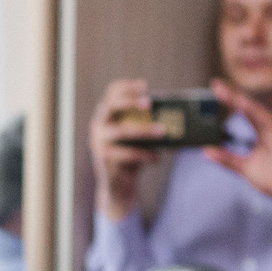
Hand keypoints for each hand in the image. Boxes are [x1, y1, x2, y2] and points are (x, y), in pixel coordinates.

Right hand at [89, 78, 158, 221]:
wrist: (119, 185)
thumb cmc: (132, 155)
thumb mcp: (138, 137)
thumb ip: (146, 124)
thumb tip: (172, 116)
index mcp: (107, 114)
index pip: (112, 92)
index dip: (127, 87)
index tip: (144, 85)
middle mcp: (99, 124)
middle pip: (111, 105)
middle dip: (130, 102)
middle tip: (149, 103)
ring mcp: (99, 141)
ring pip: (122, 131)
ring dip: (144, 130)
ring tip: (163, 131)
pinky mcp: (104, 158)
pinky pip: (127, 153)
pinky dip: (145, 155)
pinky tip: (157, 158)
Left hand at [205, 80, 271, 206]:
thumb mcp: (245, 167)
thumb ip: (227, 158)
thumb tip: (206, 151)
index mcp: (263, 131)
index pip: (244, 112)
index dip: (230, 100)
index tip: (215, 89)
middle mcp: (270, 127)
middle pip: (248, 108)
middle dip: (232, 95)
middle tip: (215, 84)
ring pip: (256, 111)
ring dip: (240, 100)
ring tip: (224, 92)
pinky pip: (265, 120)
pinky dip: (253, 111)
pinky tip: (241, 104)